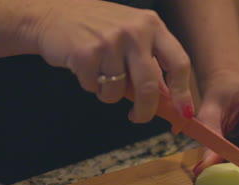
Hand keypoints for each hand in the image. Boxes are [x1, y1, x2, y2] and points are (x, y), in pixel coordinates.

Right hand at [35, 0, 193, 121]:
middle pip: (150, 86)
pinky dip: (90, 86)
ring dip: (109, 93)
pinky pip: (95, 88)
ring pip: (118, 92)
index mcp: (152, 26)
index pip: (179, 63)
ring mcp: (110, 40)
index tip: (184, 112)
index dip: (183, 92)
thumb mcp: (133, 37)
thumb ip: (153, 65)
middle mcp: (135, 30)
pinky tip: (86, 68)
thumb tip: (171, 101)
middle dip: (146, 110)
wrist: (53, 14)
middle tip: (138, 117)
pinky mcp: (85, 53)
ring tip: (101, 74)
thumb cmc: (99, 29)